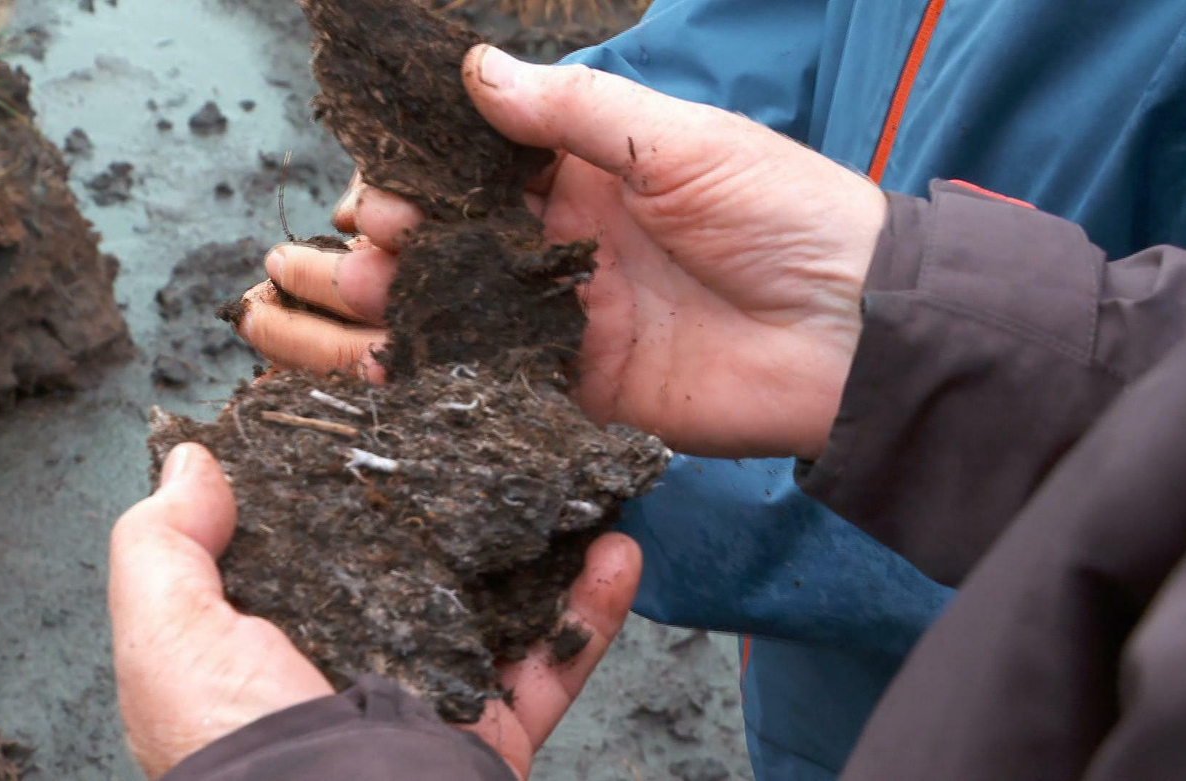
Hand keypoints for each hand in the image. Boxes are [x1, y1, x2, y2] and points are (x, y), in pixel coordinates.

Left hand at [109, 443, 640, 777]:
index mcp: (276, 643)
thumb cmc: (240, 744)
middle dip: (464, 507)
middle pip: (425, 569)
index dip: (350, 486)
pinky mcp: (493, 735)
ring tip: (577, 483)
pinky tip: (619, 550)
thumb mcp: (168, 637)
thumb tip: (191, 460)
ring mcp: (433, 699)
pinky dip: (595, 611)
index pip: (319, 547)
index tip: (390, 420)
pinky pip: (557, 663)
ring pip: (503, 608)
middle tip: (500, 441)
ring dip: (548, 546)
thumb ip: (165, 545)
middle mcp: (358, 664)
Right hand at [238, 45, 886, 459]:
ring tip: (330, 308)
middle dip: (383, 248)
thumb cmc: (782, 215)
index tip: (375, 195)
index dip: (413, 180)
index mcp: (583, 177)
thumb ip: (573, 110)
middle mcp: (561, 248)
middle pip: (448, 245)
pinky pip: (494, 380)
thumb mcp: (680, 141)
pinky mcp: (581, 390)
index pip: (471, 172)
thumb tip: (472, 69)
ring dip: (389, 310)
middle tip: (342, 258)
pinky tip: (380, 373)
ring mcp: (566, 321)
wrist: (855, 333)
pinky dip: (437, 375)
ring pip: (455, 313)